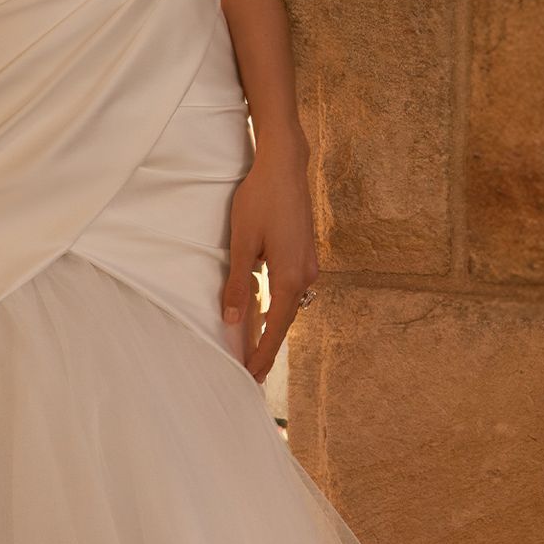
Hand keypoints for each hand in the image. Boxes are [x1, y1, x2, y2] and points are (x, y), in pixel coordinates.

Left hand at [222, 140, 319, 381]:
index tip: (250, 376)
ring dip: (272, 328)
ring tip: (256, 351)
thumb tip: (234, 321)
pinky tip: (264, 314)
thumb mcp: (242, 243)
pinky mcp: (304, 254)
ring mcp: (308, 265)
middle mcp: (306, 276)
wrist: (284, 166)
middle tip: (252, 374)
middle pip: (285, 321)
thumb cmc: (260, 200)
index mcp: (290, 277)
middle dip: (268, 348)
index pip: (275, 328)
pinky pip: (290, 290)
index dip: (262, 354)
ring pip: (288, 305)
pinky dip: (277, 307)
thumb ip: (238, 284)